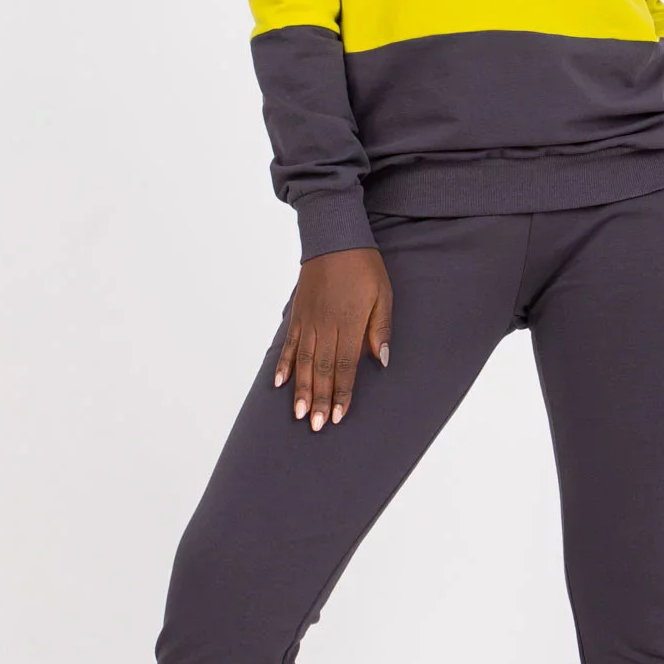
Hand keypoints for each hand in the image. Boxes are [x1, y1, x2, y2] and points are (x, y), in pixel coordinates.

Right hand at [273, 247, 392, 428]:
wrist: (334, 236)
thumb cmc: (364, 266)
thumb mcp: (384, 294)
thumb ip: (381, 328)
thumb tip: (383, 360)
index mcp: (350, 322)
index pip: (345, 366)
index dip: (341, 393)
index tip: (338, 416)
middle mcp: (326, 325)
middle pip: (322, 370)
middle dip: (319, 400)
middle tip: (316, 426)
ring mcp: (308, 320)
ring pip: (303, 362)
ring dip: (301, 390)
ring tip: (299, 414)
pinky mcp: (297, 313)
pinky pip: (289, 344)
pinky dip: (284, 364)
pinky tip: (280, 383)